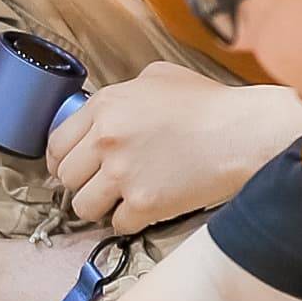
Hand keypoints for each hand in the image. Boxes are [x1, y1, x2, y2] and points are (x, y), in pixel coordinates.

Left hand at [45, 65, 292, 233]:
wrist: (244, 132)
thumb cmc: (210, 104)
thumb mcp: (160, 77)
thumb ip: (126, 90)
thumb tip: (111, 106)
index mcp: (106, 105)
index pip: (57, 142)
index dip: (60, 160)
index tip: (68, 169)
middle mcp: (106, 139)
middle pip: (66, 177)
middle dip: (82, 183)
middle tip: (100, 185)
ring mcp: (123, 173)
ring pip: (84, 206)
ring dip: (100, 206)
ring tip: (120, 200)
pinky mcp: (144, 203)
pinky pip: (118, 224)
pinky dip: (129, 221)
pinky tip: (144, 210)